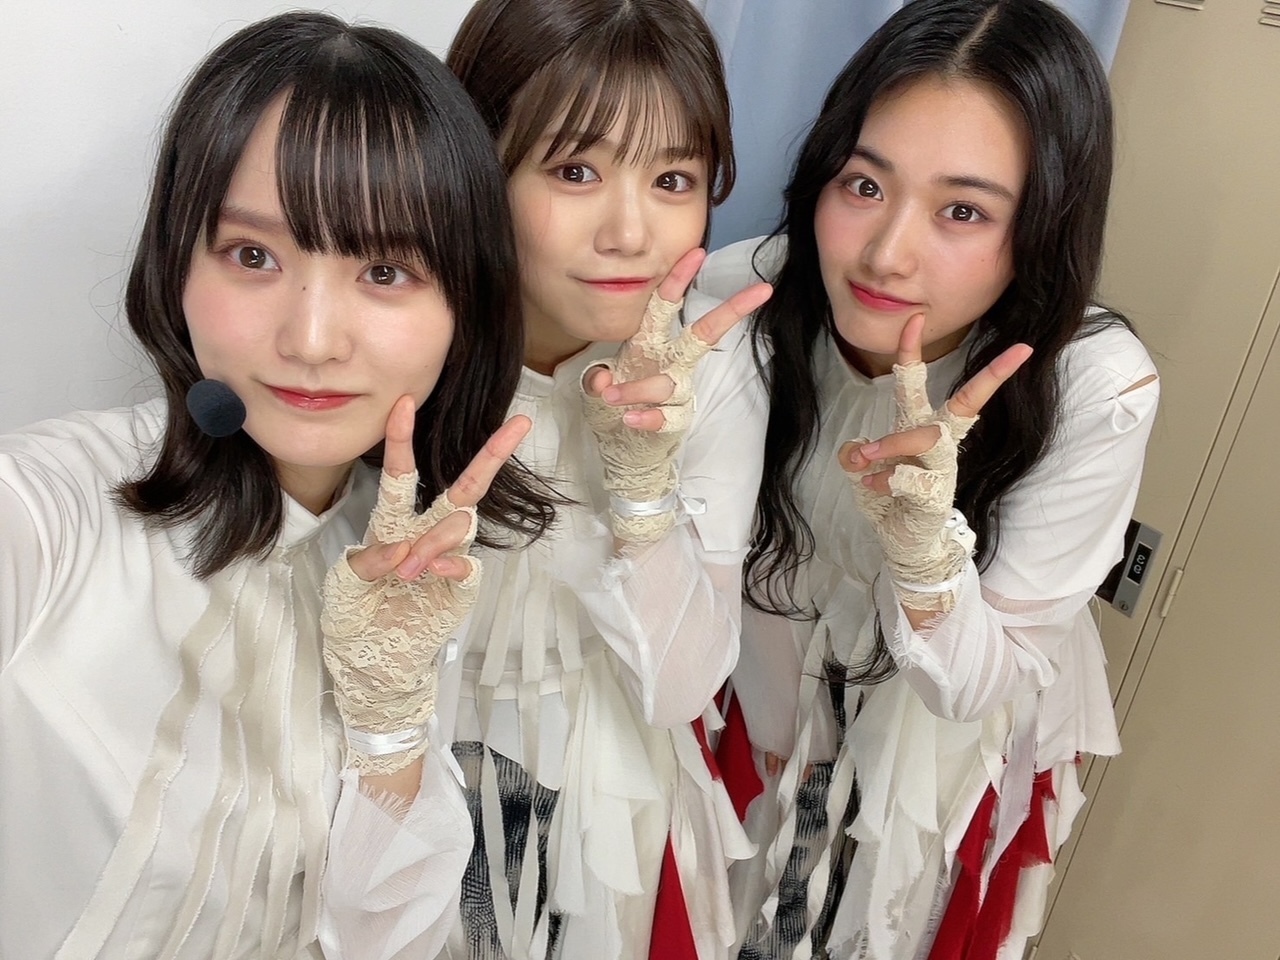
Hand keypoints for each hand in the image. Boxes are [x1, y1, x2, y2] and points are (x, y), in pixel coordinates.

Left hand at [321, 396, 530, 773]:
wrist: (373, 667)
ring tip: (409, 569)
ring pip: (460, 525)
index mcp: (391, 525)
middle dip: (492, 454)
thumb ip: (371, 559)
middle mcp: (425, 534)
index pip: (402, 475)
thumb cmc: (353, 620)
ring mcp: (448, 560)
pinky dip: (448, 566)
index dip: (403, 439)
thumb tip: (407, 546)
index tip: (404, 401)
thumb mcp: (345, 586)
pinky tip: (430, 576)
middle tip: (521, 423)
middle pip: (465, 486)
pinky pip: (465, 565)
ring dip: (436, 539)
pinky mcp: (462, 588)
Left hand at [582, 247, 770, 541]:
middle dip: (731, 311)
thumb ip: (598, 378)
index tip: (697, 251)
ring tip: (612, 398)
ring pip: (669, 382)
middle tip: (759, 292)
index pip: (666, 305)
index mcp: (651, 343)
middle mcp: (671, 363)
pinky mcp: (678, 420)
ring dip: (640, 388)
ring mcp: (678, 391)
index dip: (679, 278)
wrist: (625, 452)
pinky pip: (667, 416)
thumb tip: (602, 378)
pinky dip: (647, 416)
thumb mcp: (597, 387)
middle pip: (704, 334)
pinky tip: (631, 418)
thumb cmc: (615, 406)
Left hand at [839, 315, 1030, 611]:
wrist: (904, 542)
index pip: (919, 382)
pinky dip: (885, 478)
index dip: (914, 350)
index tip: (916, 317)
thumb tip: (856, 449)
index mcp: (921, 427)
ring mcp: (942, 469)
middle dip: (988, 377)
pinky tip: (871, 485)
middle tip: (1011, 351)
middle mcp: (939, 443)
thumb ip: (857, 454)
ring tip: (865, 458)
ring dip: (891, 442)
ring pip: (927, 437)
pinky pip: (910, 478)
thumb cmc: (888, 498)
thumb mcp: (863, 470)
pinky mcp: (936, 496)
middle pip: (963, 402)